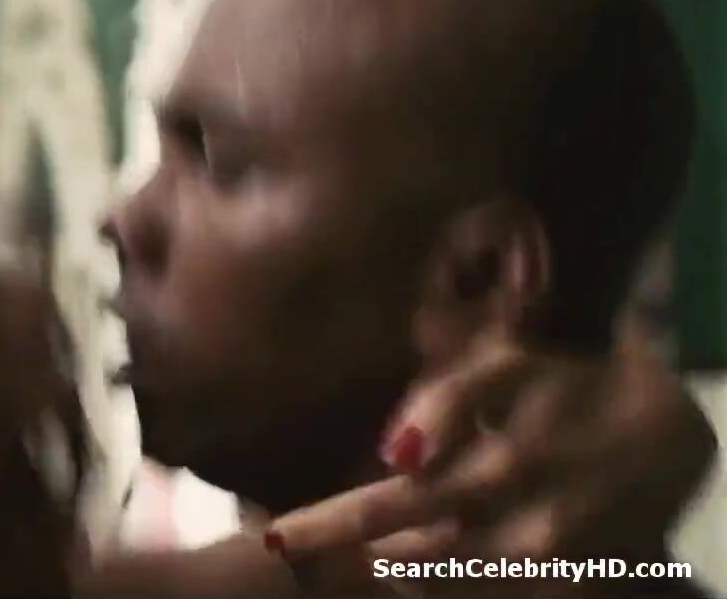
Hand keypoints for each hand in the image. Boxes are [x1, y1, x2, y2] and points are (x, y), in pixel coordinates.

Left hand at [267, 333, 716, 595]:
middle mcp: (512, 536)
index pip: (382, 511)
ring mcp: (540, 576)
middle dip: (349, 558)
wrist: (669, 435)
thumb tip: (393, 455)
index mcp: (486, 473)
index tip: (273, 540)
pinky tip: (423, 561)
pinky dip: (445, 585)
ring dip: (396, 574)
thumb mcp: (506, 366)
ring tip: (375, 549)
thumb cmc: (569, 387)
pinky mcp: (564, 594)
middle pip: (402, 565)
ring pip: (438, 591)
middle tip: (310, 544)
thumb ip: (443, 401)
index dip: (322, 530)